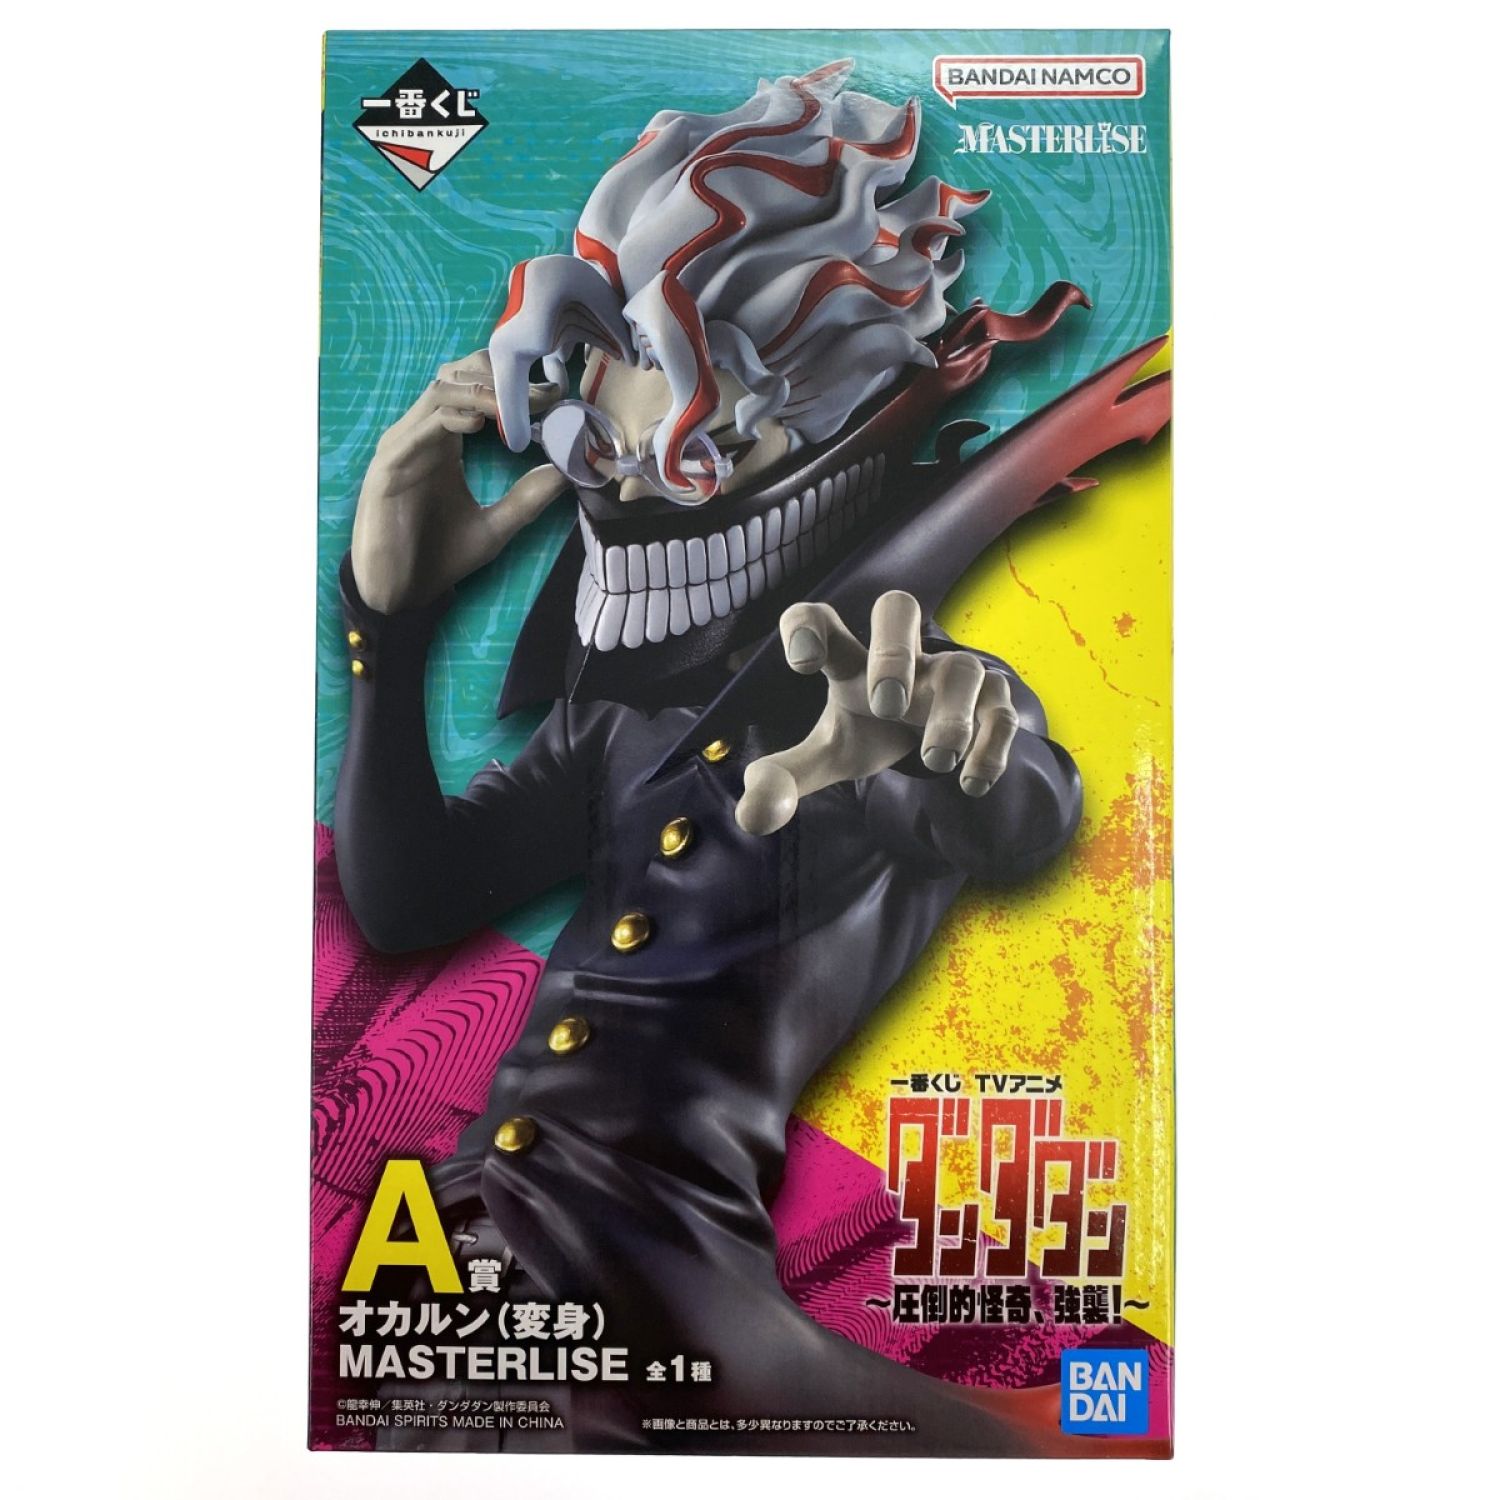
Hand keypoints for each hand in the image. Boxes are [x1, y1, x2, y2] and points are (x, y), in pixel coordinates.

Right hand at [351, 348, 566, 613]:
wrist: (399, 593)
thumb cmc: (439, 556)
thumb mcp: (495, 527)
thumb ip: (527, 500)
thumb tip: (565, 474)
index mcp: (445, 441)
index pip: (474, 388)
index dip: (512, 383)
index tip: (555, 395)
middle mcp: (423, 434)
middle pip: (457, 376)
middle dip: (500, 376)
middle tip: (542, 394)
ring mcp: (403, 447)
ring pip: (439, 392)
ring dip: (482, 392)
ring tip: (519, 403)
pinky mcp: (388, 468)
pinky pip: (417, 431)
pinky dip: (448, 419)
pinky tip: (478, 424)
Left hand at [735, 591, 1020, 835]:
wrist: (939, 731)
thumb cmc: (871, 728)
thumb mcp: (828, 754)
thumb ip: (787, 778)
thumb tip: (751, 818)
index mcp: (849, 660)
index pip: (819, 619)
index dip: (806, 627)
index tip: (802, 663)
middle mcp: (902, 656)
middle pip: (898, 608)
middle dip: (893, 652)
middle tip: (886, 705)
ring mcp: (951, 675)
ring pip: (963, 669)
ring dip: (950, 716)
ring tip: (935, 761)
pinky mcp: (992, 703)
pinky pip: (1001, 712)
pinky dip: (990, 747)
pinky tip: (970, 782)